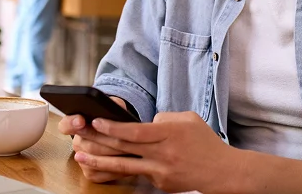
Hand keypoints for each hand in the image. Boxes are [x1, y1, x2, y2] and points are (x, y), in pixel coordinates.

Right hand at [57, 97, 131, 182]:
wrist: (120, 135)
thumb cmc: (115, 118)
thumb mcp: (114, 106)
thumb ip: (110, 104)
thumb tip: (112, 108)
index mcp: (77, 124)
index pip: (66, 125)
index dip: (72, 123)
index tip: (81, 120)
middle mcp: (77, 143)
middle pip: (89, 145)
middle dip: (108, 142)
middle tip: (124, 139)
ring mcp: (82, 160)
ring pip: (96, 161)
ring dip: (115, 156)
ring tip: (132, 150)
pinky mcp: (90, 172)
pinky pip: (101, 174)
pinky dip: (116, 170)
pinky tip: (130, 163)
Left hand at [72, 111, 238, 192]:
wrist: (222, 172)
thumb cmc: (206, 142)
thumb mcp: (189, 119)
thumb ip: (165, 118)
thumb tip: (145, 123)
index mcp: (170, 134)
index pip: (135, 131)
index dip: (113, 127)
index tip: (96, 121)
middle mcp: (163, 154)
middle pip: (124, 147)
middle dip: (98, 139)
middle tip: (79, 134)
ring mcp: (160, 171)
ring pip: (124, 165)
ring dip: (99, 160)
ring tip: (81, 155)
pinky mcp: (160, 183)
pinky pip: (137, 173)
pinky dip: (121, 168)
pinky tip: (106, 165)